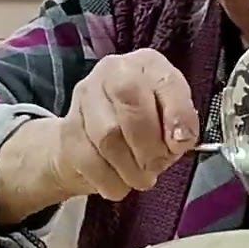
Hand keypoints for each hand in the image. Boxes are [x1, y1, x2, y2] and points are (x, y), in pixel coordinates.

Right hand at [50, 48, 198, 200]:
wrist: (91, 140)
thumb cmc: (142, 128)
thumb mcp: (171, 120)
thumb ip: (181, 124)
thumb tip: (179, 139)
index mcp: (148, 64)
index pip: (166, 82)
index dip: (177, 116)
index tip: (181, 143)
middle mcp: (113, 71)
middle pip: (131, 103)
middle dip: (149, 145)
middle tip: (157, 165)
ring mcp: (85, 97)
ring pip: (108, 136)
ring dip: (130, 168)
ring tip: (140, 177)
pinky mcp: (67, 128)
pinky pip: (90, 161)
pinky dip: (111, 181)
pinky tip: (119, 182)